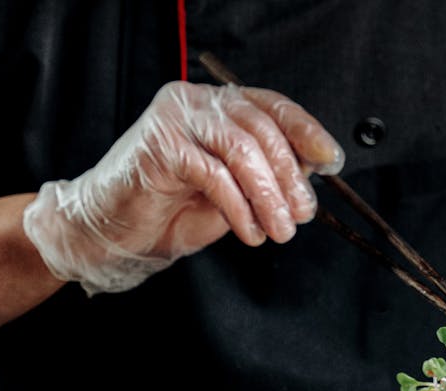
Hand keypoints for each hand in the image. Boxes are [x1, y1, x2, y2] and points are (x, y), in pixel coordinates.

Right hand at [22, 81, 344, 294]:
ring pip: (242, 149)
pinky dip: (240, 208)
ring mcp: (175, 119)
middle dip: (290, 177)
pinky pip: (215, 174)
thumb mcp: (236, 192)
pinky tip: (249, 232)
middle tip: (302, 215)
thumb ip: (268, 175)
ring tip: (280, 230)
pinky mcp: (159, 146)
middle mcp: (195, 102)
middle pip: (261, 128)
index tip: (332, 161)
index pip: (271, 106)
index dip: (306, 132)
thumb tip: (314, 168)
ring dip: (269, 196)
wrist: (114, 233)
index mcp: (216, 106)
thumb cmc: (172, 212)